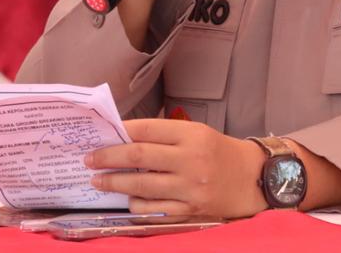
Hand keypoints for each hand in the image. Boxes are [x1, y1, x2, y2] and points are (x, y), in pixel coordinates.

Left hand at [86, 118, 266, 218]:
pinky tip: (127, 198)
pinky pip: (152, 209)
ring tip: (99, 180)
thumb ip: (164, 136)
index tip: (100, 137)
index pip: (147, 130)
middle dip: (108, 158)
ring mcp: (189, 188)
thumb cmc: (218, 152)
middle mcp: (191, 160)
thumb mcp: (197, 133)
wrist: (251, 179)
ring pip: (140, 186)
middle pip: (138, 156)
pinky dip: (135, 204)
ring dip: (114, 183)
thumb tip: (123, 138)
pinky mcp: (189, 211)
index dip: (119, 133)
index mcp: (192, 135)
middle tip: (89, 160)